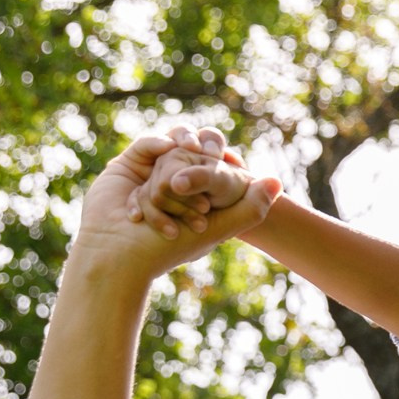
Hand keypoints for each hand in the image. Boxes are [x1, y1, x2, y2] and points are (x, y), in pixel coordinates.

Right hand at [71, 130, 276, 281]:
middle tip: (213, 151)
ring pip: (169, 149)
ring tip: (195, 151)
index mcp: (193, 201)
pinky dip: (158, 142)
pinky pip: (145, 146)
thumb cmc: (167, 247)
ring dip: (183, 145)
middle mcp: (171, 188)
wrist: (119, 256)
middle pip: (191, 155)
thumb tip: (278, 182)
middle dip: (204, 150)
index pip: (214, 169)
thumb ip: (250, 208)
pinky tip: (169, 147)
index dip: (223, 160)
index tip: (231, 159)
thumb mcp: (218, 227)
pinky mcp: (124, 168)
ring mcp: (146, 176)